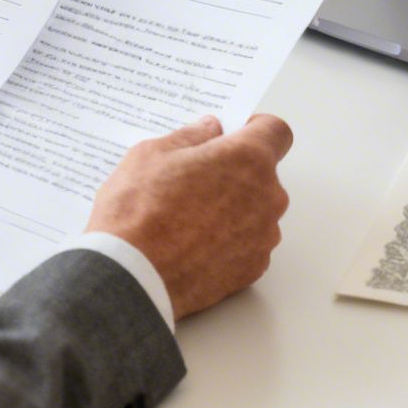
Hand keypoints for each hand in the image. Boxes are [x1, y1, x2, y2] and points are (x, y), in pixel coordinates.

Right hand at [86, 114, 292, 318]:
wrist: (132, 277)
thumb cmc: (140, 211)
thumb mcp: (152, 154)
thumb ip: (190, 137)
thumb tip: (209, 130)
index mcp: (247, 159)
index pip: (275, 131)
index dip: (254, 129)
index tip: (233, 135)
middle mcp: (267, 197)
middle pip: (264, 173)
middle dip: (236, 172)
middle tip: (195, 179)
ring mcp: (263, 237)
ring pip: (256, 210)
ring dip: (234, 208)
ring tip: (188, 217)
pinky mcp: (253, 269)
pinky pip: (248, 243)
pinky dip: (228, 240)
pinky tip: (193, 244)